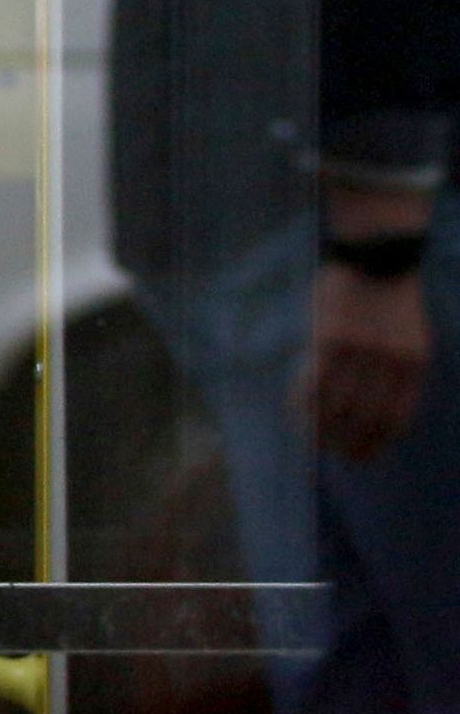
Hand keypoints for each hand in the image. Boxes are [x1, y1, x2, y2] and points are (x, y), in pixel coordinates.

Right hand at [301, 251, 433, 462]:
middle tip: (331, 453)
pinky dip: (304, 400)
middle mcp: (392, 364)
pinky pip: (314, 381)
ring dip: (320, 426)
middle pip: (366, 419)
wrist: (377, 255)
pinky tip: (297, 408)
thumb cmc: (389, 298)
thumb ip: (394, 372)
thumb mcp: (408, 339)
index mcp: (415, 367)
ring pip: (338, 405)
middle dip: (347, 443)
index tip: (360, 458)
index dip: (376, 444)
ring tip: (309, 434)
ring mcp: (362, 351)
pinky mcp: (332, 337)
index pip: (397, 420)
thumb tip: (370, 412)